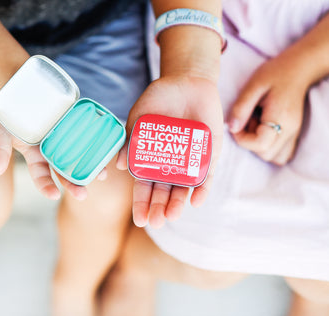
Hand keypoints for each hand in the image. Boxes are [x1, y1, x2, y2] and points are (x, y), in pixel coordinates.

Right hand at [0, 120, 106, 200]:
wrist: (23, 89)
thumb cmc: (11, 114)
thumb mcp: (2, 130)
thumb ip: (0, 150)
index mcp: (36, 158)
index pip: (42, 177)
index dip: (47, 187)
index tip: (55, 195)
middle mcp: (53, 152)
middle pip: (64, 172)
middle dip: (74, 184)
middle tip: (83, 194)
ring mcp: (67, 139)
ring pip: (80, 157)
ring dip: (92, 168)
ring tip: (103, 176)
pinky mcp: (77, 124)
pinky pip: (90, 136)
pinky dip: (99, 144)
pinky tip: (108, 150)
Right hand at [117, 76, 223, 227]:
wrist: (187, 81)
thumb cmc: (158, 99)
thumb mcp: (138, 117)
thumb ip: (130, 139)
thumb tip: (119, 165)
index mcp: (151, 160)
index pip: (145, 188)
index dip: (142, 204)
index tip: (140, 220)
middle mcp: (170, 165)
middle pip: (164, 192)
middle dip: (159, 208)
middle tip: (155, 221)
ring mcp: (189, 161)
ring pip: (183, 188)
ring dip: (178, 203)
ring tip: (172, 215)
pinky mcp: (209, 155)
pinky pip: (205, 175)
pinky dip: (202, 188)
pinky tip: (196, 201)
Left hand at [228, 56, 307, 164]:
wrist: (298, 69)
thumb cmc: (274, 74)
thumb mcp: (253, 86)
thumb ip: (241, 108)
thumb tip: (231, 128)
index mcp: (280, 117)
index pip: (260, 144)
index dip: (242, 139)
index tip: (237, 124)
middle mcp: (291, 129)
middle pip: (266, 154)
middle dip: (250, 142)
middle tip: (247, 122)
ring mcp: (294, 133)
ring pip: (274, 157)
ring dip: (259, 146)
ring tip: (256, 125)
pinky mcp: (293, 133)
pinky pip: (281, 153)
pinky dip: (269, 147)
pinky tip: (263, 130)